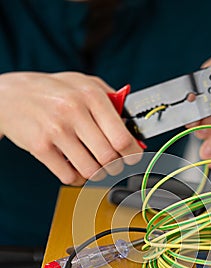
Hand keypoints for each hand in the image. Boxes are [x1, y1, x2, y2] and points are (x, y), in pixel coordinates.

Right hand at [0, 71, 142, 184]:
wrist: (11, 95)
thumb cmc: (53, 91)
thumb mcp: (85, 84)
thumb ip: (112, 102)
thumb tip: (135, 128)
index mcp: (91, 96)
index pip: (122, 137)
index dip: (132, 154)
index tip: (132, 158)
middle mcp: (74, 111)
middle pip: (109, 158)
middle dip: (115, 167)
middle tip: (112, 164)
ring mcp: (56, 131)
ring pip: (91, 171)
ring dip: (96, 174)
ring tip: (93, 165)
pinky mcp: (40, 147)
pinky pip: (69, 177)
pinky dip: (76, 177)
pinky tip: (74, 166)